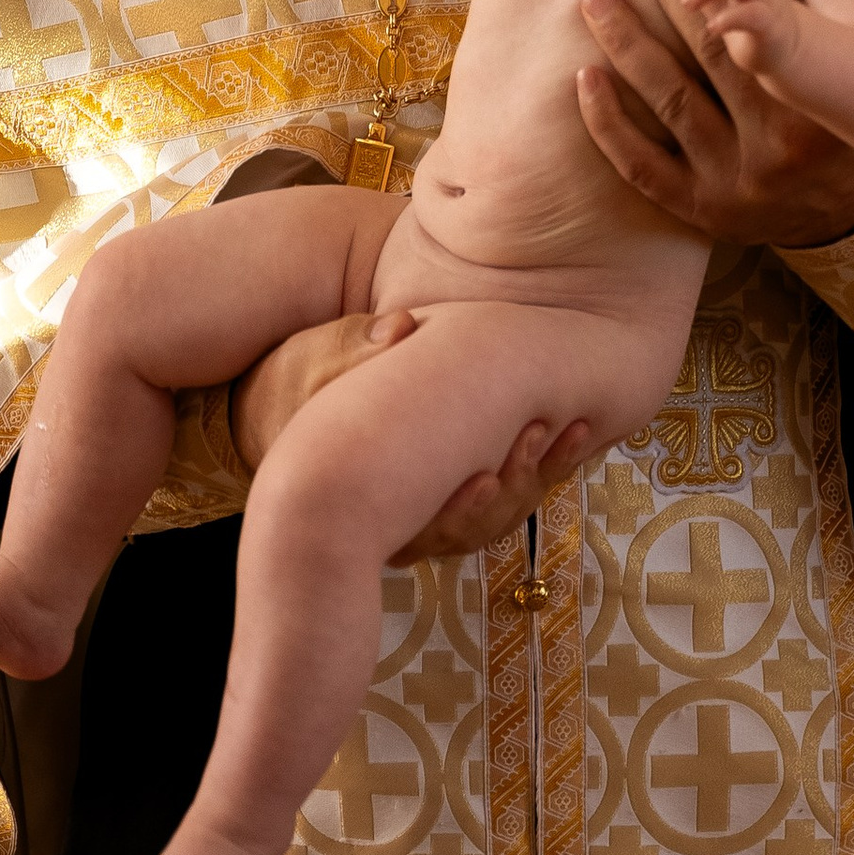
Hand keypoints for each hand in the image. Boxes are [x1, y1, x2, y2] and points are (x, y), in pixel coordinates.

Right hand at [230, 309, 594, 560]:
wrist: (279, 407)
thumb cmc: (288, 388)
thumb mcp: (306, 363)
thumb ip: (351, 349)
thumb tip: (401, 326)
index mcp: (365, 503)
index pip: (423, 527)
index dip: (461, 512)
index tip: (487, 479)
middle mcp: (403, 515)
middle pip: (471, 528)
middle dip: (514, 486)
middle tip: (539, 435)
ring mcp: (432, 501)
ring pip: (496, 513)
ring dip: (538, 474)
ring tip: (574, 429)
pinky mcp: (456, 476)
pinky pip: (507, 488)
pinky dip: (540, 464)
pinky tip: (573, 430)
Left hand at [576, 0, 853, 248]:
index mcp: (825, 110)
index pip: (767, 25)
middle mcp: (778, 149)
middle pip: (711, 53)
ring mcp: (736, 184)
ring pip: (669, 101)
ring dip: (626, 43)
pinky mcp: (702, 211)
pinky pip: (642, 165)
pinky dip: (609, 123)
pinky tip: (585, 76)